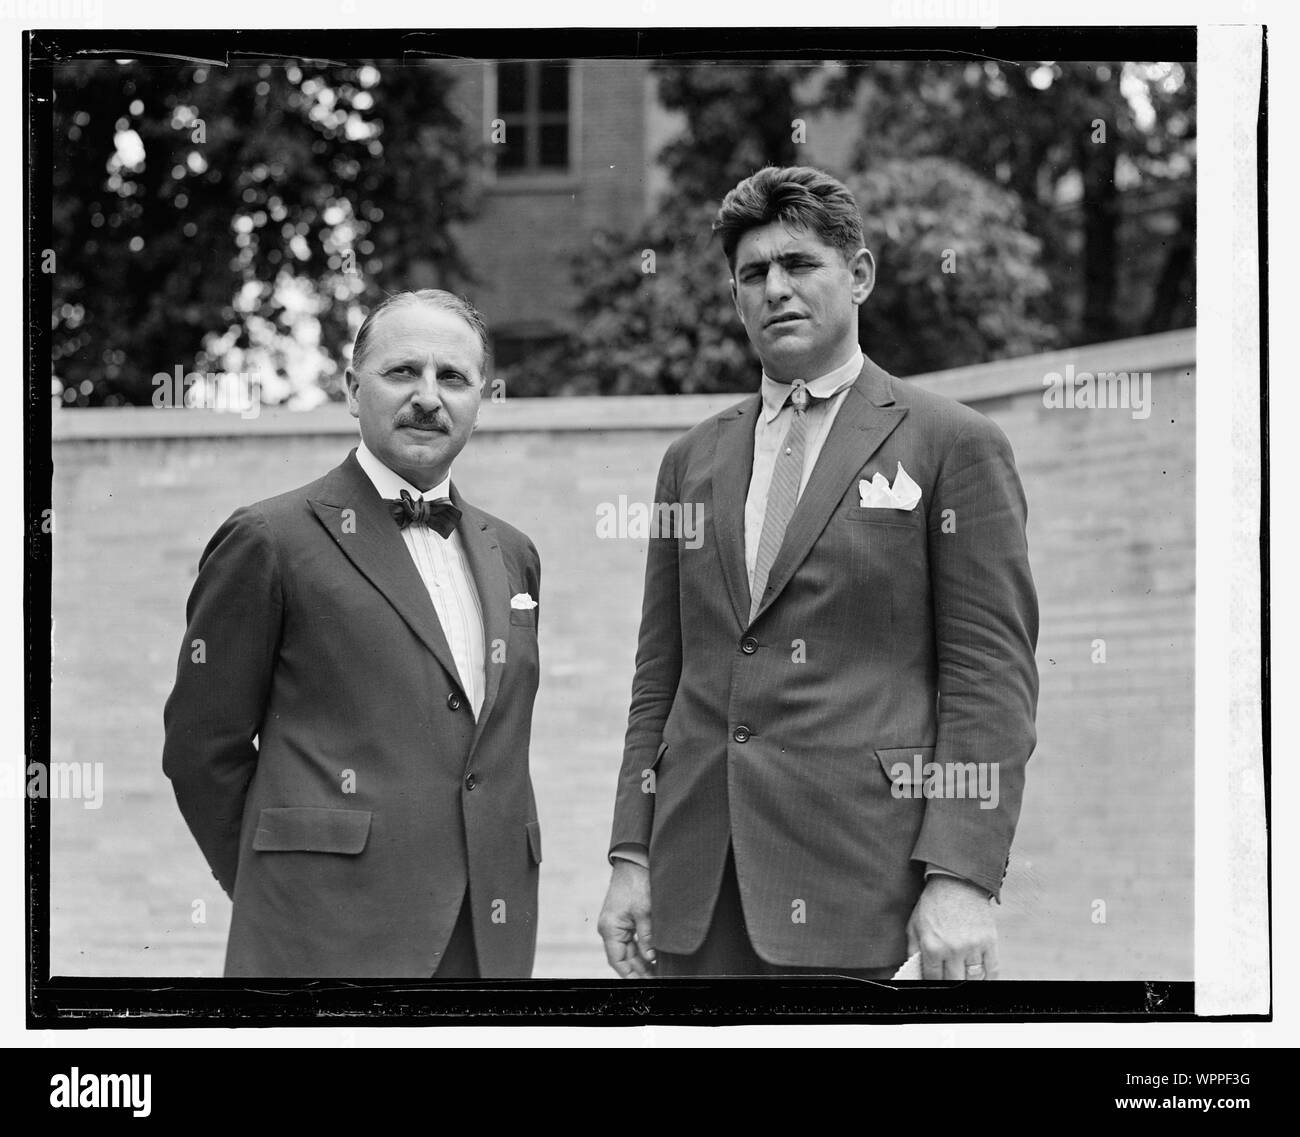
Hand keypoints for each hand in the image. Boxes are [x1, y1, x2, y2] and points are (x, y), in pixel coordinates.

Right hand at [597, 860, 654, 977]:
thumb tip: (650, 957)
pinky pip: (630, 939)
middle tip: (656, 979)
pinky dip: (641, 948)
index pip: (617, 961)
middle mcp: (610, 928)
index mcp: (610, 928)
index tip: (645, 984)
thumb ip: (647, 936)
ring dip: (641, 960)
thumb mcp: (645, 911)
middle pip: (623, 957)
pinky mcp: (623, 918)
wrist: (633, 861)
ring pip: (628, 950)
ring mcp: (616, 924)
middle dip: (638, 970)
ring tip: (657, 971)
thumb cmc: (636, 883)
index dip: (630, 975)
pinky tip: (653, 956)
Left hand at [906, 874, 998, 979]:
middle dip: (950, 982)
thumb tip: (915, 972)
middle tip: (949, 977)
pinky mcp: (989, 941)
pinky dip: (987, 978)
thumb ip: (913, 951)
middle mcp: (953, 949)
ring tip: (963, 974)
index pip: (934, 979)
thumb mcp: (914, 925)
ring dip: (968, 979)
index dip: (933, 983)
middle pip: (955, 982)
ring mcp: (973, 946)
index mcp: (932, 946)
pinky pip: (992, 970)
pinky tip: (981, 976)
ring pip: (974, 979)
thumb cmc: (933, 904)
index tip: (936, 982)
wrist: (957, 882)